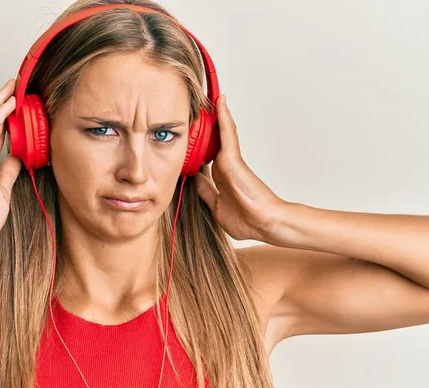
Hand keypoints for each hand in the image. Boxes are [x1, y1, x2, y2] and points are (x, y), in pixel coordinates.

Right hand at [0, 79, 21, 246]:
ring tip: (13, 85)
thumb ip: (9, 172)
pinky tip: (9, 102)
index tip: (21, 105)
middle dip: (4, 101)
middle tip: (16, 86)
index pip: (0, 132)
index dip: (9, 116)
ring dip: (0, 100)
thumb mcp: (3, 190)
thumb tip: (19, 158)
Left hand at [195, 94, 286, 240]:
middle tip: (194, 107)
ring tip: (207, 96)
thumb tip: (194, 180)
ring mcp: (229, 160)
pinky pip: (227, 133)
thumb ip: (205, 191)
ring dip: (215, 115)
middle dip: (204, 124)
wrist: (264, 224)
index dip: (198, 144)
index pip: (206, 154)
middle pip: (212, 139)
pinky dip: (223, 117)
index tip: (189, 134)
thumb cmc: (247, 220)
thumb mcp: (216, 205)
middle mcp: (224, 165)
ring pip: (220, 132)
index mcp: (220, 176)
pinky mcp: (233, 159)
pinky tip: (219, 102)